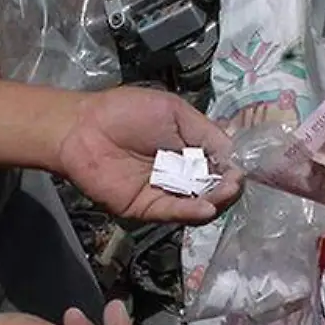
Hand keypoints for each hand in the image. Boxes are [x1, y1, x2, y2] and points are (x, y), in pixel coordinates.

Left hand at [58, 86, 243, 224]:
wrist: (84, 128)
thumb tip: (232, 153)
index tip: (241, 166)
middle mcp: (181, 174)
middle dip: (228, 186)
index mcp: (190, 149)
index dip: (233, 167)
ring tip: (225, 191)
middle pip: (214, 188)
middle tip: (235, 181)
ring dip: (216, 200)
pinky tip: (207, 206)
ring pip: (199, 204)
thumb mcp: (175, 111)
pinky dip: (193, 212)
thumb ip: (205, 132)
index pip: (220, 164)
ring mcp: (166, 192)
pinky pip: (175, 212)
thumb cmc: (125, 112)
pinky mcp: (148, 207)